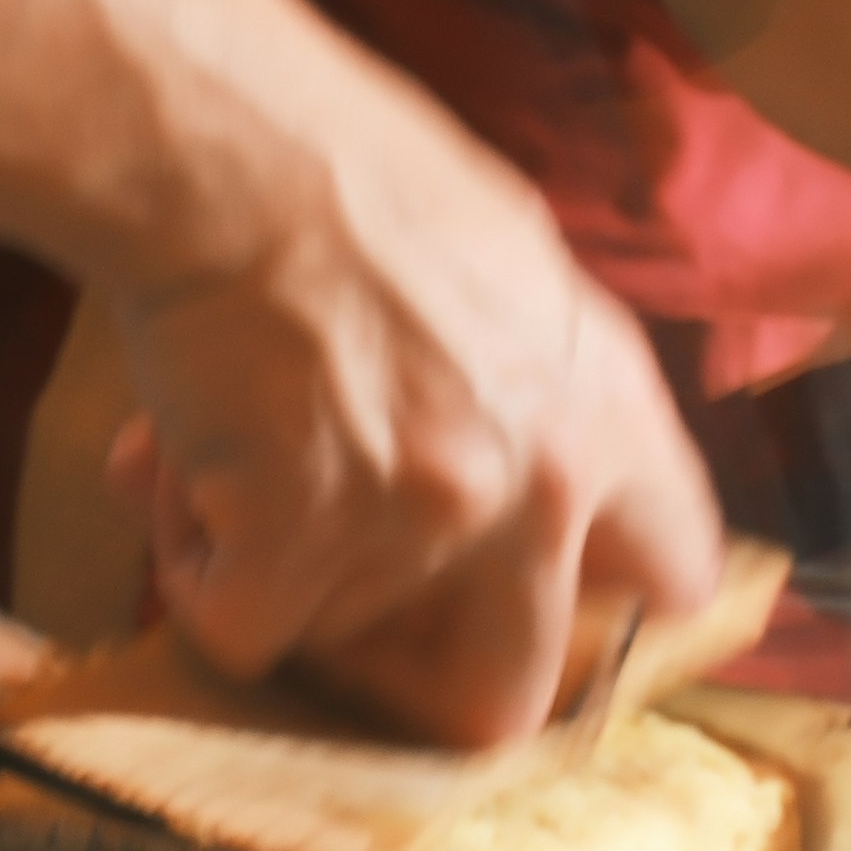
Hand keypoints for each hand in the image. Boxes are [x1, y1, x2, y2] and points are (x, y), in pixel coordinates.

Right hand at [95, 41, 721, 745]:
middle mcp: (539, 487)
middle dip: (411, 675)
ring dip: (269, 567)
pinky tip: (175, 468)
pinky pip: (233, 626)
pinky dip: (190, 566)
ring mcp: (422, 528)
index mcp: (607, 409)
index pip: (675, 579)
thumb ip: (539, 393)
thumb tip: (518, 479)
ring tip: (231, 446)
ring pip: (328, 637)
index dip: (598, 611)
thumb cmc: (353, 181)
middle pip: (502, 694)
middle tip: (344, 613)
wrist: (233, 157)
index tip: (540, 607)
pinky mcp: (301, 551)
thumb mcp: (514, 273)